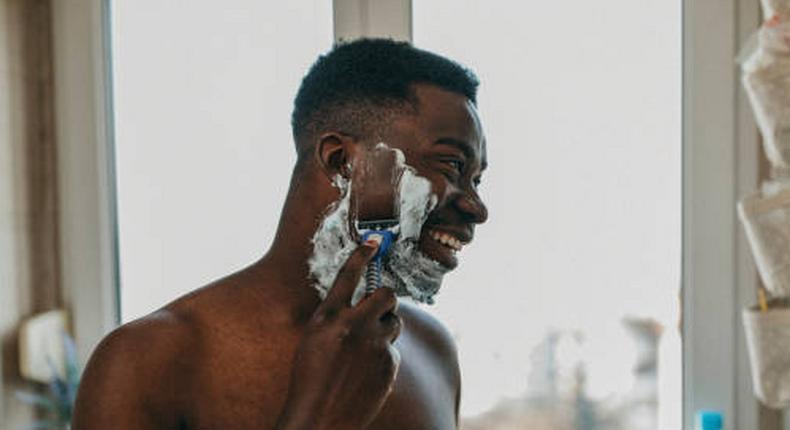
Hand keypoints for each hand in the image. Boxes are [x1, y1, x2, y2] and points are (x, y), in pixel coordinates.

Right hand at [275, 240, 401, 429]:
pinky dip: (382, 358)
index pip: (348, 276)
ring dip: (385, 329)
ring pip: (394, 323)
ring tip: (366, 348)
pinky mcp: (389, 365)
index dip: (362, 255)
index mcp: (327, 318)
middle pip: (387, 295)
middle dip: (385, 299)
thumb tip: (365, 306)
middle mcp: (353, 327)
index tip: (375, 242)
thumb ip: (338, 320)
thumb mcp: (314, 341)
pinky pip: (393, 351)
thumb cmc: (310, 381)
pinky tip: (365, 375)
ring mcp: (374, 346)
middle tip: (378, 308)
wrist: (318, 420)